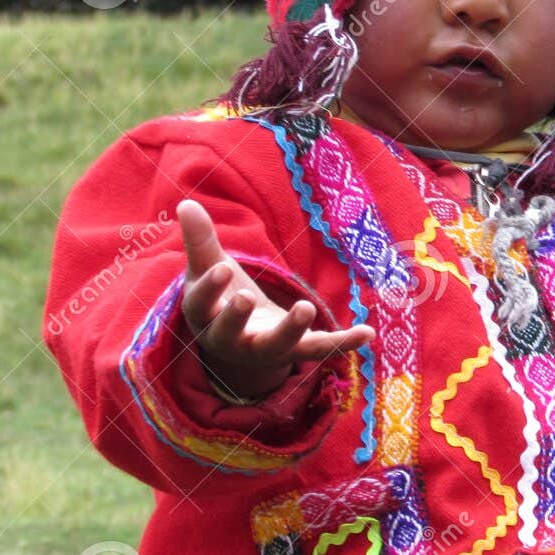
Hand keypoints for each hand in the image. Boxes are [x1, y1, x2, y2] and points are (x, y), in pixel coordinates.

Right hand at [177, 198, 374, 400]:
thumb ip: (201, 240)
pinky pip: (320, 349)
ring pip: (278, 346)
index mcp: (206, 316)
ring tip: (305, 308)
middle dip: (237, 317)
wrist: (238, 345)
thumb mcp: (208, 270)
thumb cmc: (220, 297)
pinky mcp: (296, 351)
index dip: (211, 289)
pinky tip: (368, 332)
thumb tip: (186, 203)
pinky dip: (344, 343)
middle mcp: (232, 340)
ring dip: (292, 330)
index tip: (222, 268)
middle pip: (231, 334)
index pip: (202, 305)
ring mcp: (266, 349)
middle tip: (247, 298)